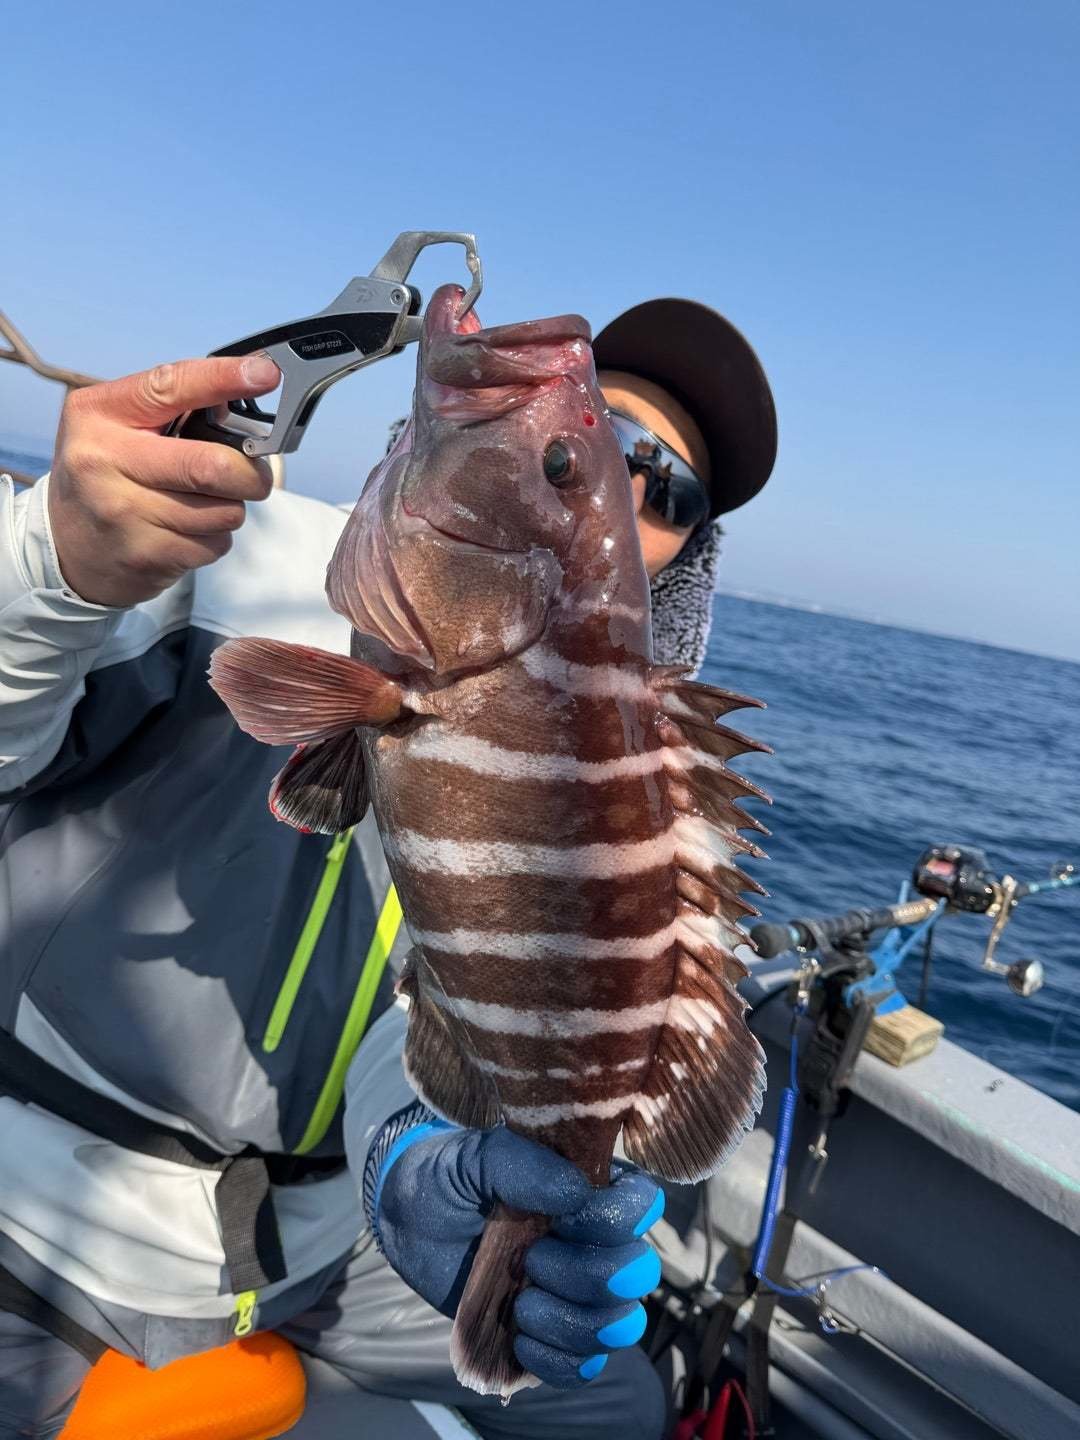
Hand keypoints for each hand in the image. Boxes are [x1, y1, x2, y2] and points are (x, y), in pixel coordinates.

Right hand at [48, 354, 280, 606]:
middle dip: (252, 472)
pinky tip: (186, 531)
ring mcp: (124, 512)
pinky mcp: (145, 555)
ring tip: (201, 503)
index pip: (171, 388)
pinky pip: (215, 544)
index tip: (265, 373)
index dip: (224, 379)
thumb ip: (172, 407)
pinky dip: (214, 538)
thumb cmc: (106, 474)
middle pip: (213, 465)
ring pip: (225, 511)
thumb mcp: (117, 424)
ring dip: (230, 508)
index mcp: (99, 414)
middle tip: (254, 474)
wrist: (67, 546)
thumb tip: (245, 391)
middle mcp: (104, 460)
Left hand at [370, 1122, 663, 1388]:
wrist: (407, 1224)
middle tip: (529, 1261)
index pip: (642, 1205)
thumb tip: (575, 1193)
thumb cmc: (449, 1178)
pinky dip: (556, 1361)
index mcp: (589, 1188)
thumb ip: (521, 1163)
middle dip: (584, 1275)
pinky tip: (520, 1340)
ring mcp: (577, 1294)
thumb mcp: (475, 1157)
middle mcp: (595, 1242)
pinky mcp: (554, 1335)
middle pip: (636, 1273)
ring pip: (618, 1326)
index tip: (561, 1219)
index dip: (613, 1221)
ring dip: (570, 1323)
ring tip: (520, 1306)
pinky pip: (585, 1367)